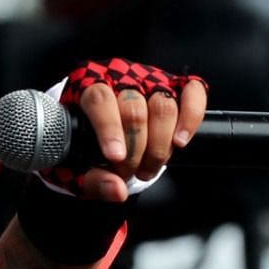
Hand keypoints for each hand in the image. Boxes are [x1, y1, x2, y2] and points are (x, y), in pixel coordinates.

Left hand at [60, 58, 207, 201]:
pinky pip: (192, 93)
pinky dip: (191, 118)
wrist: (97, 131)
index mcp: (87, 87)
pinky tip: (179, 142)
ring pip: (163, 106)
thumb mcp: (76, 167)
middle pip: (135, 109)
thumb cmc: (85, 145)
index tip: (116, 156)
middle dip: (134, 151)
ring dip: (159, 146)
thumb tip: (116, 190)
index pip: (100, 99)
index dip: (109, 128)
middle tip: (128, 173)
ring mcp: (150, 80)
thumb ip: (91, 179)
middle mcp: (120, 78)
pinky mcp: (175, 86)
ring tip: (148, 168)